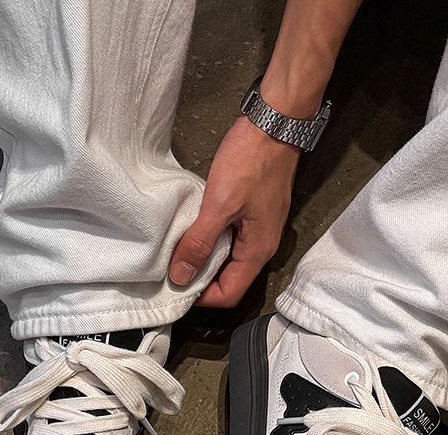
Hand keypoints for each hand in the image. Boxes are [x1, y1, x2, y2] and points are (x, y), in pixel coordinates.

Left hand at [169, 115, 300, 307]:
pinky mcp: (253, 214)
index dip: (203, 297)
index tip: (177, 289)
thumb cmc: (253, 160)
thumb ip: (200, 242)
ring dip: (205, 259)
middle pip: (229, 280)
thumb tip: (181, 275)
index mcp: (258, 250)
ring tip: (180, 251)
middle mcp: (262, 245)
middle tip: (172, 271)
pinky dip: (211, 240)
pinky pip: (230, 239)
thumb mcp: (219, 204)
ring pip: (228, 260)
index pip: (230, 293)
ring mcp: (259, 229)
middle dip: (201, 280)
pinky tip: (195, 230)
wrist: (275, 123)